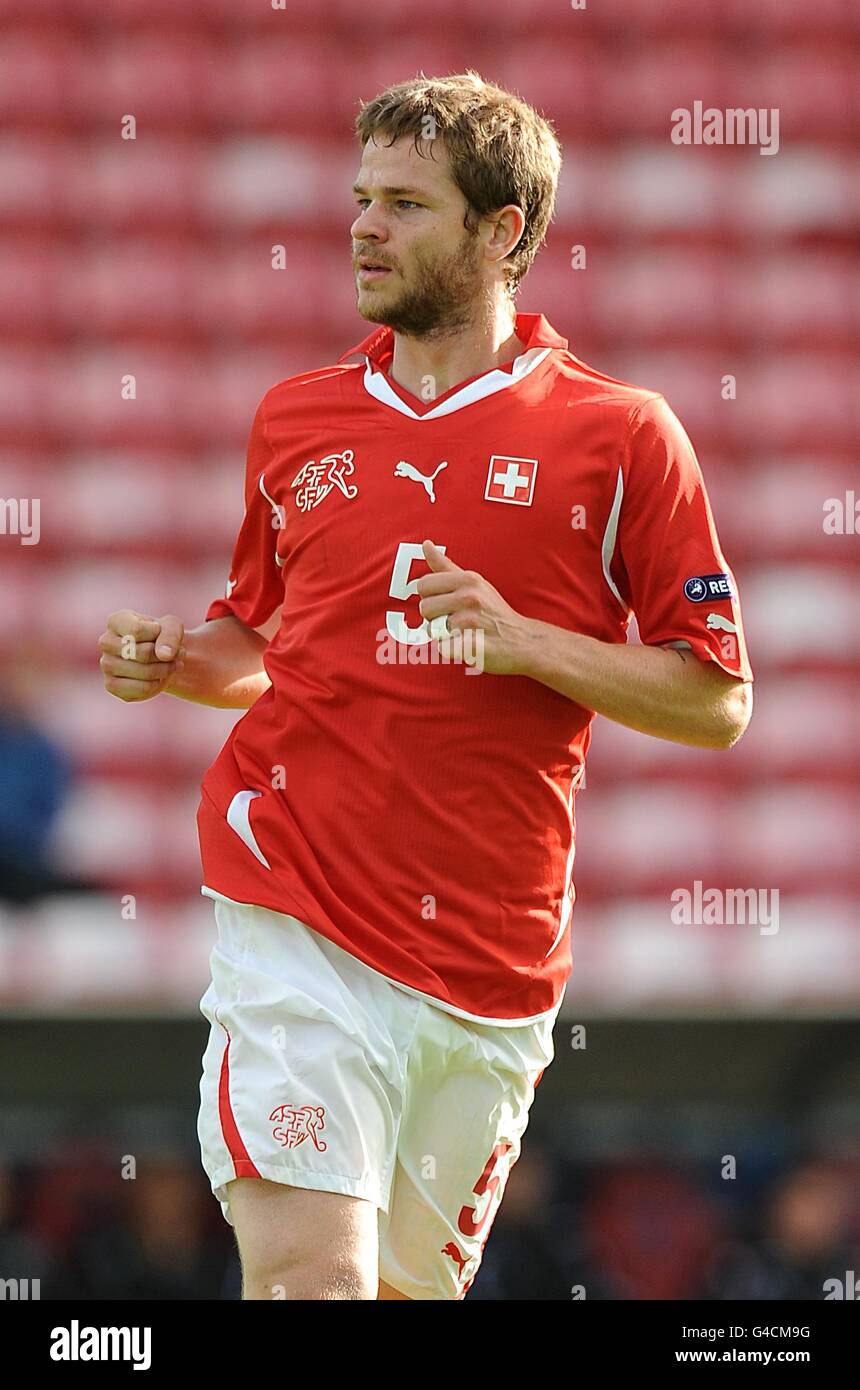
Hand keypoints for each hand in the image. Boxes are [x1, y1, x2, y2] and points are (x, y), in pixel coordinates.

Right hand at [98, 609, 184, 701]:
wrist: (160, 656)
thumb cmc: (162, 636)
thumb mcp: (172, 627)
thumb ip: (171, 635)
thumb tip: (164, 655)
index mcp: (116, 621)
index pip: (137, 630)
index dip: (158, 634)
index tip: (162, 633)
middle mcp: (106, 642)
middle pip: (141, 653)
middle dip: (166, 656)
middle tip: (178, 654)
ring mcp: (106, 665)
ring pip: (143, 672)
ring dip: (165, 670)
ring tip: (171, 665)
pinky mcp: (111, 685)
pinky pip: (141, 689)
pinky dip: (157, 685)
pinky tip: (159, 678)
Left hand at [414, 540, 532, 674]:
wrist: (522, 640)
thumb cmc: (493, 610)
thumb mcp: (474, 583)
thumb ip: (446, 566)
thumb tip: (426, 544)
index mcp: (468, 579)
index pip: (423, 584)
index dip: (430, 597)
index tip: (446, 603)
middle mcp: (470, 597)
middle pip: (424, 608)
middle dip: (434, 618)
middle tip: (455, 622)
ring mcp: (472, 621)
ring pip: (432, 630)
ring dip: (444, 636)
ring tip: (463, 633)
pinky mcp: (473, 645)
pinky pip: (442, 648)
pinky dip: (451, 650)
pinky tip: (466, 646)